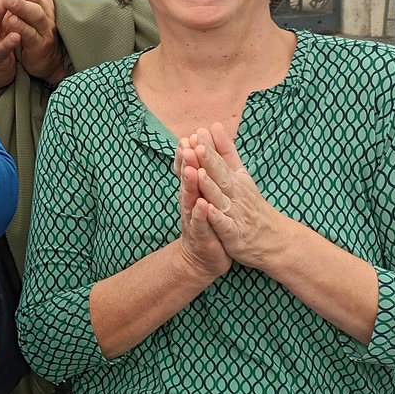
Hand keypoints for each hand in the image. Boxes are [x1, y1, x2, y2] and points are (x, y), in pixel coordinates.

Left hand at [0, 0, 63, 82]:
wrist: (42, 58)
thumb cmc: (30, 27)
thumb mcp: (23, 3)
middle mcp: (44, 11)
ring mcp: (44, 28)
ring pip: (34, 14)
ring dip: (20, 6)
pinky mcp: (40, 45)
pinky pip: (31, 35)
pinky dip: (21, 28)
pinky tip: (9, 21)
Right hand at [174, 138, 230, 282]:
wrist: (202, 258)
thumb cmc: (207, 222)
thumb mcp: (204, 195)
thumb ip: (203, 173)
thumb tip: (199, 148)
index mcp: (193, 191)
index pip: (188, 169)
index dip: (187, 154)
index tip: (189, 136)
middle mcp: (189, 202)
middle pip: (187, 180)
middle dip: (187, 163)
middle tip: (187, 146)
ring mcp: (193, 219)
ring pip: (190, 199)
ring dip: (190, 185)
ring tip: (192, 171)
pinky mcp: (201, 235)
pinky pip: (201, 223)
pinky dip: (201, 214)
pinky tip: (203, 204)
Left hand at [184, 123, 286, 271]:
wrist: (276, 240)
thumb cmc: (252, 206)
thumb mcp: (241, 175)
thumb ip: (227, 152)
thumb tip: (214, 125)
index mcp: (235, 180)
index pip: (220, 162)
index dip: (209, 149)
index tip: (198, 132)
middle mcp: (236, 194)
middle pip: (221, 176)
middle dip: (209, 162)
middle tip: (197, 146)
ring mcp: (236, 214)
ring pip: (221, 199)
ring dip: (210, 186)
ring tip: (198, 172)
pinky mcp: (234, 234)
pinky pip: (224, 225)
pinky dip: (216, 217)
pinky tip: (207, 209)